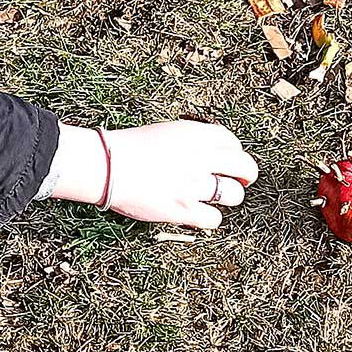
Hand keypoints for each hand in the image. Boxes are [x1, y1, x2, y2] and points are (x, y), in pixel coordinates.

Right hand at [45, 119, 258, 229]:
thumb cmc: (128, 148)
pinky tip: (196, 213)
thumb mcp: (166, 132)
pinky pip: (214, 219)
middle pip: (244, 167)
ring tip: (214, 197)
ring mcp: (194, 185)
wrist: (106, 166)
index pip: (233, 142)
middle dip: (245, 175)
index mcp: (196, 134)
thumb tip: (210, 158)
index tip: (228, 161)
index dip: (233, 154)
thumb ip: (192, 142)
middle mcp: (201, 157)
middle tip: (240, 181)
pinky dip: (208, 218)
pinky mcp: (184, 210)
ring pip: (233, 194)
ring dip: (227, 196)